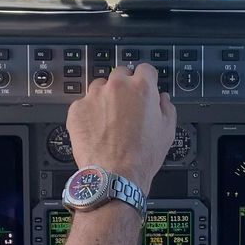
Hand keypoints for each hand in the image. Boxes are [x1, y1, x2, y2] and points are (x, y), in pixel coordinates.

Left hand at [66, 64, 176, 193]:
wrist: (115, 175)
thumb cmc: (141, 157)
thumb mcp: (168, 131)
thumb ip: (166, 107)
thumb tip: (162, 99)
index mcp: (142, 88)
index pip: (145, 69)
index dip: (146, 80)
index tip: (144, 87)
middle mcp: (117, 87)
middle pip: (121, 74)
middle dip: (124, 87)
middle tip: (126, 107)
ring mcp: (94, 96)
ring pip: (99, 87)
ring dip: (105, 98)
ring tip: (109, 120)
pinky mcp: (76, 109)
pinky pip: (83, 104)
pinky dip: (88, 113)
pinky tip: (96, 129)